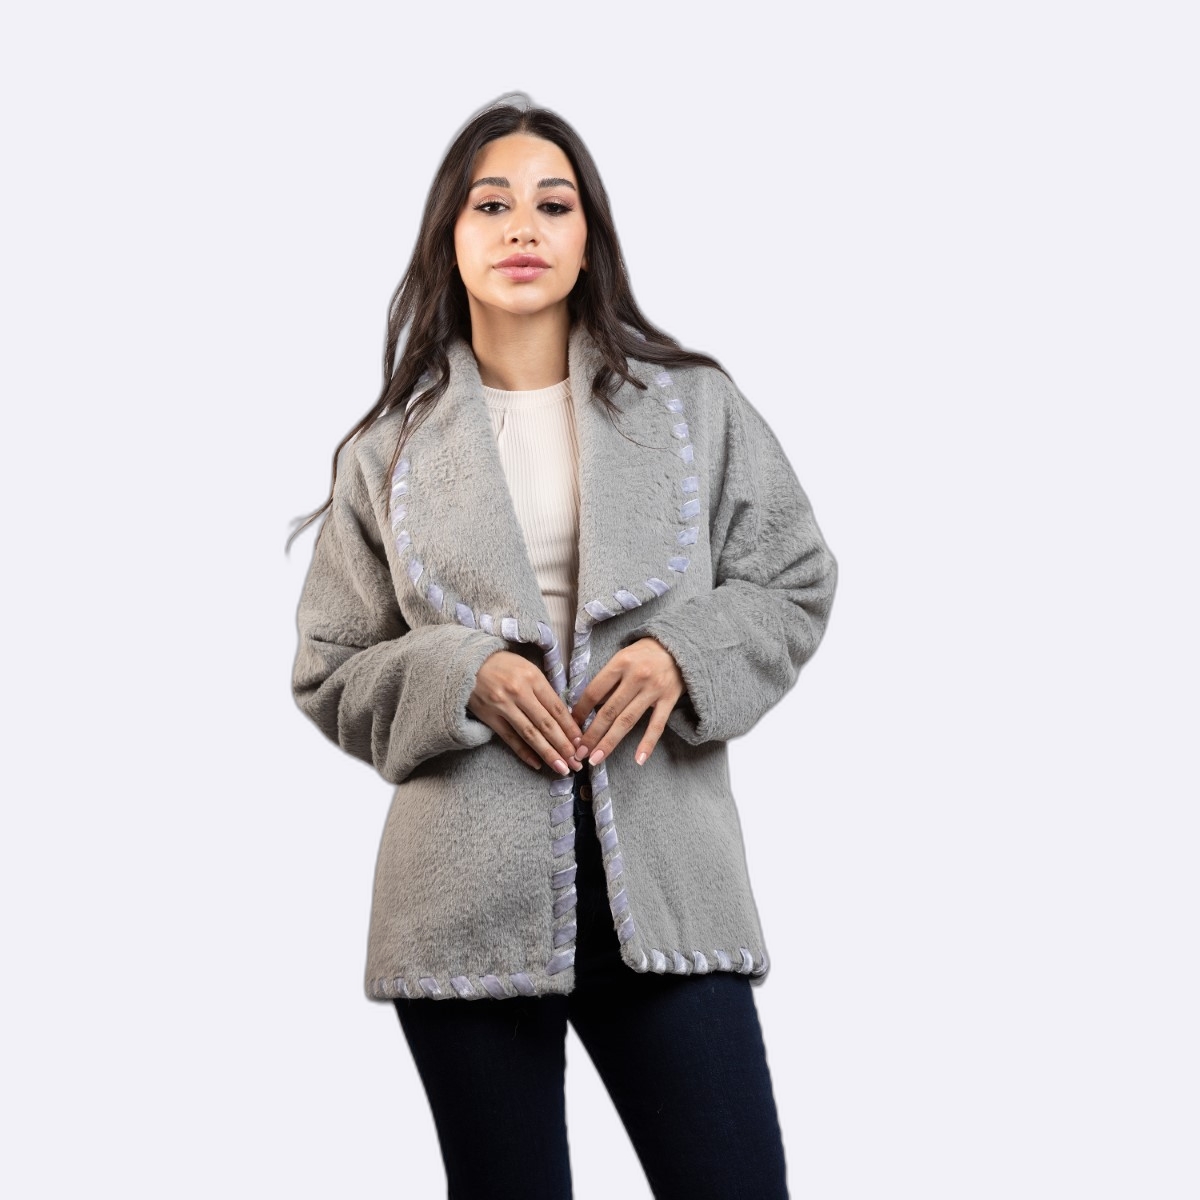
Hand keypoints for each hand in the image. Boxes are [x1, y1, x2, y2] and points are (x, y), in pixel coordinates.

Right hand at [468, 650, 585, 775]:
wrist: (467, 663)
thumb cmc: (503, 665)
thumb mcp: (527, 668)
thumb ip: (544, 690)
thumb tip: (564, 716)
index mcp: (532, 678)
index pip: (557, 708)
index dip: (571, 728)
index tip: (582, 743)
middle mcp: (519, 692)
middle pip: (546, 724)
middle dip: (564, 746)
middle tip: (577, 763)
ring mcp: (503, 706)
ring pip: (530, 734)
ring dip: (548, 753)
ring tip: (562, 767)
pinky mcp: (489, 717)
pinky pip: (510, 739)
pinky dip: (524, 753)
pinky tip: (537, 764)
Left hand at [570, 637, 683, 767]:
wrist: (679, 646)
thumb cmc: (644, 653)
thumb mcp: (622, 657)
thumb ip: (608, 680)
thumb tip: (588, 708)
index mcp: (620, 663)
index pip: (594, 692)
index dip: (580, 712)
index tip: (571, 728)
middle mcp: (636, 677)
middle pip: (608, 711)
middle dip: (591, 734)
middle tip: (578, 752)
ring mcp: (653, 690)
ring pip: (627, 721)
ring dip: (609, 742)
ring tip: (596, 759)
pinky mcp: (669, 700)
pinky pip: (657, 726)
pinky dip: (647, 744)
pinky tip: (638, 760)